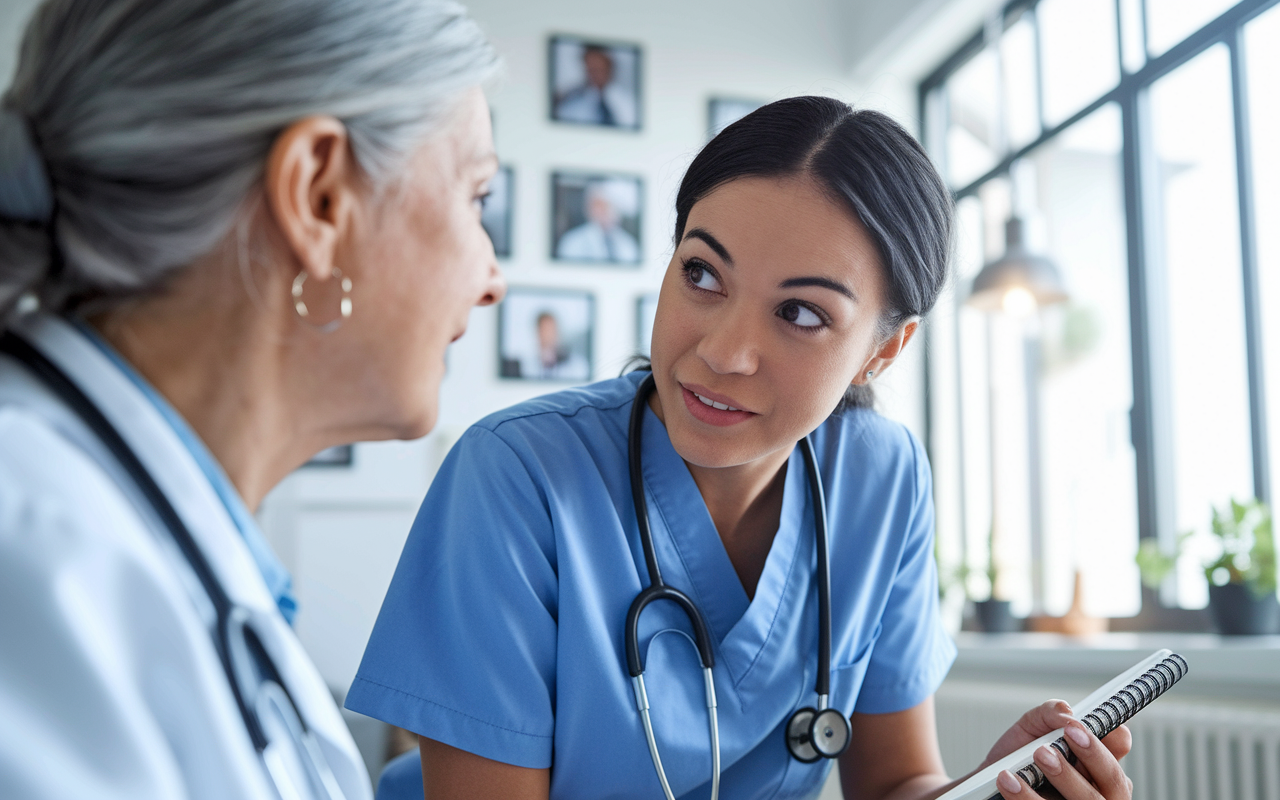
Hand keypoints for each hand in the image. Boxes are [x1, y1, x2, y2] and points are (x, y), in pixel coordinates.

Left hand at [984, 701, 1132, 799]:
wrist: (992, 784)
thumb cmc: (1020, 757)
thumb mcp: (1032, 727)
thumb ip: (1049, 713)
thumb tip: (1066, 711)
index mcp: (1101, 763)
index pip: (1119, 748)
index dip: (1106, 738)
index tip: (1074, 727)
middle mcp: (1102, 790)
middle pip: (1113, 779)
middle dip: (1088, 757)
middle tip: (1047, 747)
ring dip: (1062, 777)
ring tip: (1034, 757)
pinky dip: (1027, 797)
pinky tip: (1008, 781)